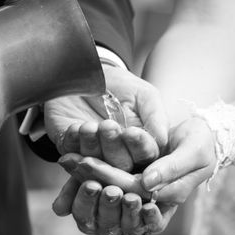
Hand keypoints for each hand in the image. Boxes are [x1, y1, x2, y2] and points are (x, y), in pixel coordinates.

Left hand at [45, 64, 168, 171]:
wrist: (83, 70)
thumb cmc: (116, 84)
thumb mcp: (141, 93)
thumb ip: (154, 115)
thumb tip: (164, 141)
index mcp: (140, 142)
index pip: (145, 154)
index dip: (139, 146)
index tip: (131, 131)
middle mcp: (118, 152)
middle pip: (121, 164)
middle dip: (113, 145)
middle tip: (107, 125)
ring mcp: (93, 152)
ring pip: (97, 161)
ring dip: (92, 144)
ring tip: (89, 125)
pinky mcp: (70, 148)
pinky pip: (72, 153)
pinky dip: (74, 141)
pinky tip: (75, 127)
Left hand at [53, 117, 216, 234]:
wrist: (193, 131)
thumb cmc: (200, 141)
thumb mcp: (194, 151)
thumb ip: (172, 168)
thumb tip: (148, 183)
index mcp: (168, 199)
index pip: (142, 201)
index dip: (124, 193)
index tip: (109, 185)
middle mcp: (147, 200)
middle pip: (119, 196)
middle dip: (98, 179)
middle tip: (79, 162)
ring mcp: (133, 190)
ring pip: (105, 192)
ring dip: (85, 178)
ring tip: (69, 160)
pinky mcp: (121, 178)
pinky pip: (97, 181)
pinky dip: (80, 174)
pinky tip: (67, 158)